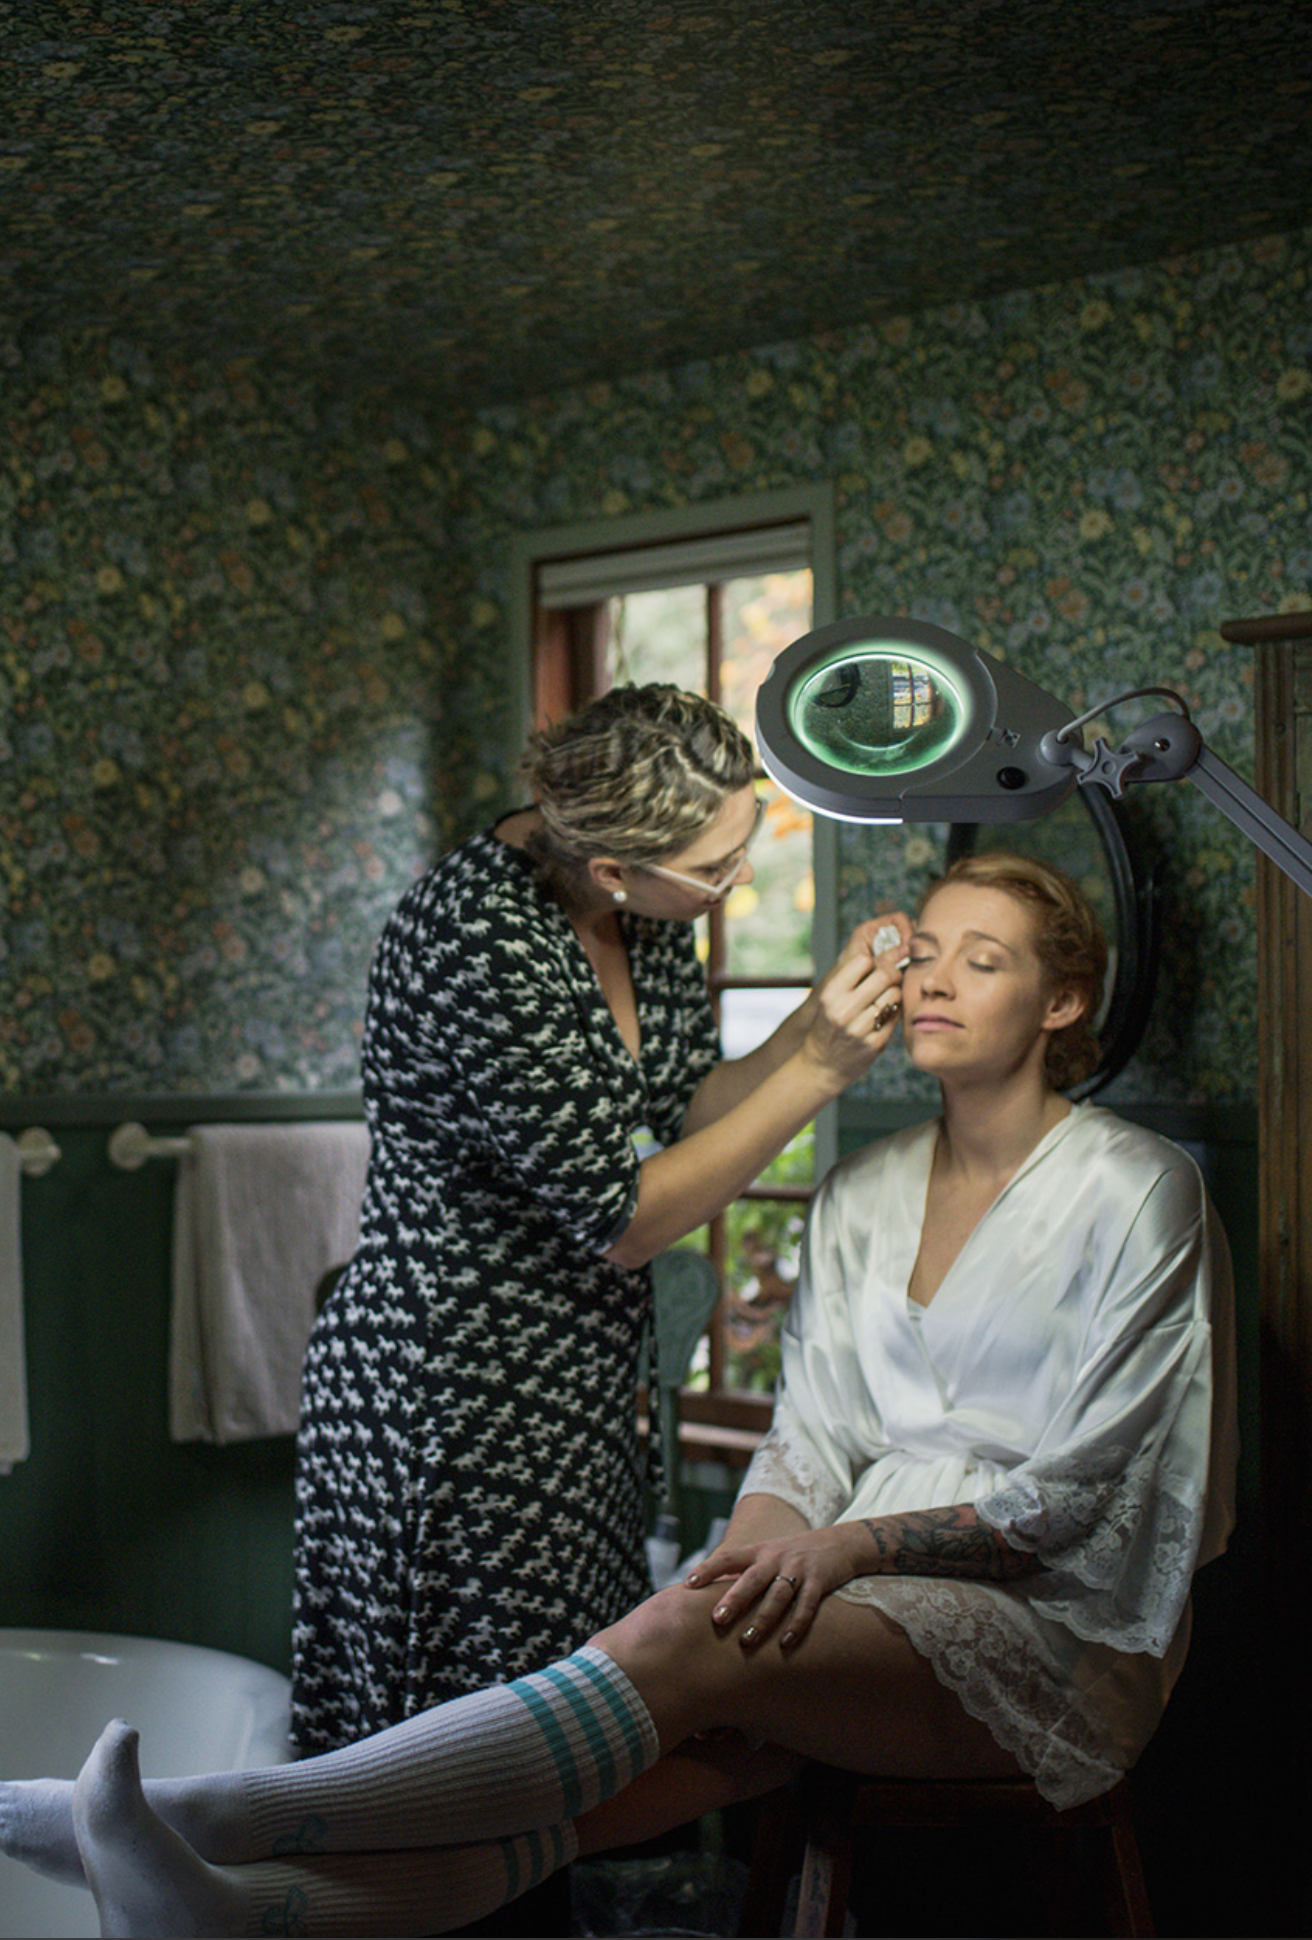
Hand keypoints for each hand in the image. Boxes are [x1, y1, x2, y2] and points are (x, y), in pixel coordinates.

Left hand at [684, 1526, 868, 1652]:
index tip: (688, 1584)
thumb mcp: (767, 1554)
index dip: (708, 1569)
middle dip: (734, 1599)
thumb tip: (707, 1591)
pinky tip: (786, 1641)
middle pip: (752, 1579)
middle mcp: (776, 1557)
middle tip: (717, 1619)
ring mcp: (798, 1568)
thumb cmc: (794, 1554)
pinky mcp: (819, 1581)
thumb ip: (743, 1570)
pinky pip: (806, 1604)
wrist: (840, 1543)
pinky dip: (797, 1624)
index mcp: (759, 1551)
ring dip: (763, 1618)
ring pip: (777, 1595)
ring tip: (747, 1640)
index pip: (728, 1557)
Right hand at [799, 913, 912, 1085]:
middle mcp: (844, 1010)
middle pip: (884, 975)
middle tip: (893, 977)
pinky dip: (894, 1013)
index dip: (873, 961)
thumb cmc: (828, 1025)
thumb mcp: (829, 1000)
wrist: (821, 1065)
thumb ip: (850, 980)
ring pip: (894, 995)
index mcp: (831, 994)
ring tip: (887, 998)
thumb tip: (886, 956)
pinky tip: (885, 1015)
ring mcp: (860, 1029)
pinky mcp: (874, 1044)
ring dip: (895, 993)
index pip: (862, 960)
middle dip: (892, 972)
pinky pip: (896, 1017)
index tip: (876, 967)